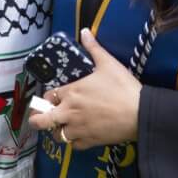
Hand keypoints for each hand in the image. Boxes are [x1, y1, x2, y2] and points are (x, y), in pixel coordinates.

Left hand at [27, 28, 141, 149]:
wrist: (140, 113)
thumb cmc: (123, 87)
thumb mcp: (108, 63)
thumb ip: (94, 48)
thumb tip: (84, 32)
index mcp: (71, 92)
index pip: (48, 96)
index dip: (47, 98)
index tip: (51, 98)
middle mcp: (69, 112)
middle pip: (42, 121)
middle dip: (37, 120)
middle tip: (41, 118)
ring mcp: (78, 129)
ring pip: (57, 135)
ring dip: (57, 131)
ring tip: (63, 127)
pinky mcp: (90, 141)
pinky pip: (74, 146)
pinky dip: (74, 142)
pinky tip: (79, 136)